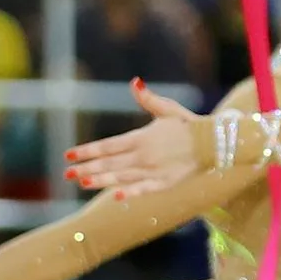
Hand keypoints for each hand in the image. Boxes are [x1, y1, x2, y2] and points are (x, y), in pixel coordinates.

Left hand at [63, 80, 207, 198]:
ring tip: (82, 182)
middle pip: (109, 163)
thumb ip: (147, 98)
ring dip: (100, 180)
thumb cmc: (187, 123)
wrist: (213, 143)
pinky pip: (143, 189)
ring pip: (121, 177)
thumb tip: (135, 82)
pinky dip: (129, 193)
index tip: (69, 155)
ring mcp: (153, 170)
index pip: (107, 145)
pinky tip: (114, 197)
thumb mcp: (166, 108)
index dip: (87, 150)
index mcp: (141, 137)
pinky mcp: (163, 183)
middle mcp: (143, 155)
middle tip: (67, 174)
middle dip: (87, 168)